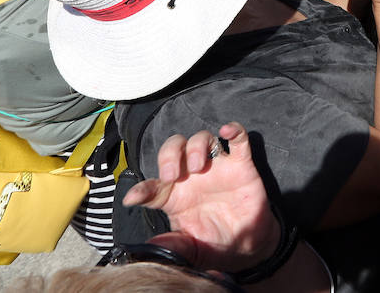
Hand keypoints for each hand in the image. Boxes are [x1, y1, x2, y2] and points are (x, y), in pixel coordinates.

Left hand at [121, 122, 279, 272]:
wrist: (245, 247)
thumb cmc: (212, 243)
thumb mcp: (188, 248)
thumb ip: (171, 246)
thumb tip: (149, 249)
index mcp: (174, 195)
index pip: (152, 185)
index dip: (141, 189)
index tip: (133, 198)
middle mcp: (192, 176)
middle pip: (175, 147)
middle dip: (169, 155)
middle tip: (172, 175)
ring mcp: (217, 168)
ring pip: (202, 138)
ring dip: (196, 146)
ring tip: (198, 167)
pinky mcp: (241, 166)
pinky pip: (239, 141)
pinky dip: (235, 131)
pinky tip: (227, 131)